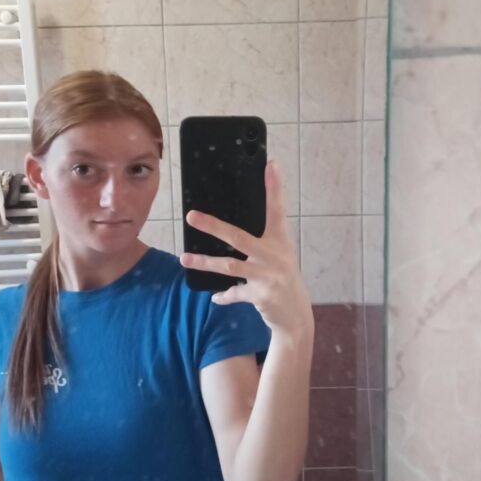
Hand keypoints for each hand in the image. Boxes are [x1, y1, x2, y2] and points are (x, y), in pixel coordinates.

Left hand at [180, 160, 313, 338]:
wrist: (296, 316)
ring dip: (205, 263)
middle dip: (213, 226)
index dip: (274, 187)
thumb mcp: (280, 257)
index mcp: (280, 241)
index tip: (270, 164)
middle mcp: (274, 256)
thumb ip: (261, 243)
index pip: (277, 209)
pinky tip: (215, 297)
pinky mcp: (261, 295)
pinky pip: (235, 293)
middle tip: (191, 216)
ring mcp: (267, 276)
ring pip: (229, 266)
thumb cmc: (284, 280)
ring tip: (184, 258)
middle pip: (238, 237)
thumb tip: (232, 231)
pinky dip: (224, 295)